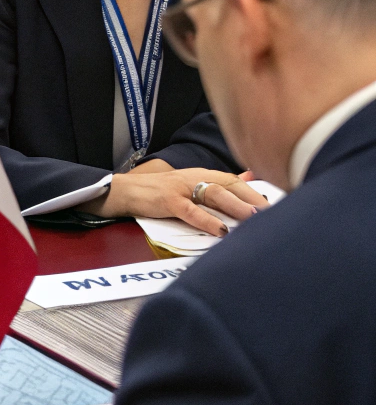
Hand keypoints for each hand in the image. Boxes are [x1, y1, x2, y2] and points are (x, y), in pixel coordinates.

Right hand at [91, 166, 269, 236]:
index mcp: (202, 174)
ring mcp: (181, 188)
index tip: (280, 203)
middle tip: (275, 213)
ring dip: (236, 207)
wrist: (125, 191)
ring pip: (214, 194)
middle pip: (230, 185)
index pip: (235, 180)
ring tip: (255, 219)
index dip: (257, 192)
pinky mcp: (167, 200)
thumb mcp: (191, 183)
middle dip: (254, 199)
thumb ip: (219, 183)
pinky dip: (206, 220)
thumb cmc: (160, 192)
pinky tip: (220, 230)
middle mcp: (194, 177)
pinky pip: (190, 210)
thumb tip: (250, 177)